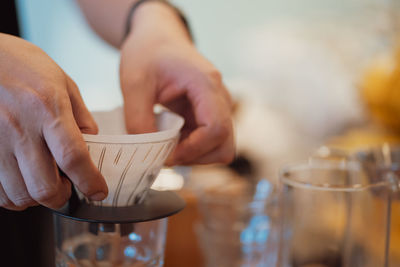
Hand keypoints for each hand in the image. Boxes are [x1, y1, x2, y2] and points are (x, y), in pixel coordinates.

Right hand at [0, 34, 107, 210]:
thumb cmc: (20, 64)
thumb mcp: (61, 82)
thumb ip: (80, 116)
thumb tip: (93, 145)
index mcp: (48, 108)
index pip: (73, 157)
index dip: (89, 181)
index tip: (98, 192)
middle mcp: (20, 128)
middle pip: (46, 187)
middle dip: (62, 197)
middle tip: (67, 188)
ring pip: (20, 194)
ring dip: (37, 198)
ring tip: (42, 182)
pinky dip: (13, 195)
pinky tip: (20, 181)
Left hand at [119, 2, 234, 164]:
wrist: (158, 37)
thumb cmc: (148, 52)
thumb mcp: (134, 82)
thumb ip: (138, 119)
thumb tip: (148, 153)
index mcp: (206, 84)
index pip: (216, 129)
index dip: (193, 150)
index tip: (166, 155)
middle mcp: (220, 97)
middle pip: (225, 145)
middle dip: (196, 157)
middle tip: (166, 153)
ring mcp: (218, 107)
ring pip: (221, 147)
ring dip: (195, 155)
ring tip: (167, 146)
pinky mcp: (210, 114)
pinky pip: (210, 142)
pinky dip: (192, 149)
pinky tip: (171, 139)